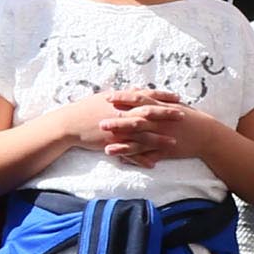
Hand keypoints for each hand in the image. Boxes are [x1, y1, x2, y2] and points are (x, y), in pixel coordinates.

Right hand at [50, 88, 177, 154]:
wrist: (69, 124)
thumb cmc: (87, 109)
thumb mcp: (106, 99)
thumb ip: (124, 95)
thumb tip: (137, 89)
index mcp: (121, 101)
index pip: (146, 96)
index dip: (162, 96)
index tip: (177, 97)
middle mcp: (120, 112)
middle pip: (148, 112)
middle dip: (166, 113)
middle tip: (183, 115)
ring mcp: (117, 128)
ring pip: (141, 134)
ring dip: (159, 138)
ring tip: (174, 142)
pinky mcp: (112, 143)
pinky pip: (129, 152)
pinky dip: (141, 158)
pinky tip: (153, 164)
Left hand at [98, 98, 216, 167]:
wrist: (207, 135)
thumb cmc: (190, 117)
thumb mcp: (173, 104)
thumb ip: (153, 98)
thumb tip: (136, 89)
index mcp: (161, 109)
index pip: (139, 101)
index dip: (123, 99)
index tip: (108, 97)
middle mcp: (160, 123)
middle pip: (135, 122)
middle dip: (118, 123)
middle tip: (100, 124)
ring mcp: (162, 137)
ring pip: (139, 142)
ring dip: (123, 145)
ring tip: (106, 149)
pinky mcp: (166, 150)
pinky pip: (149, 155)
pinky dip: (136, 158)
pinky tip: (123, 160)